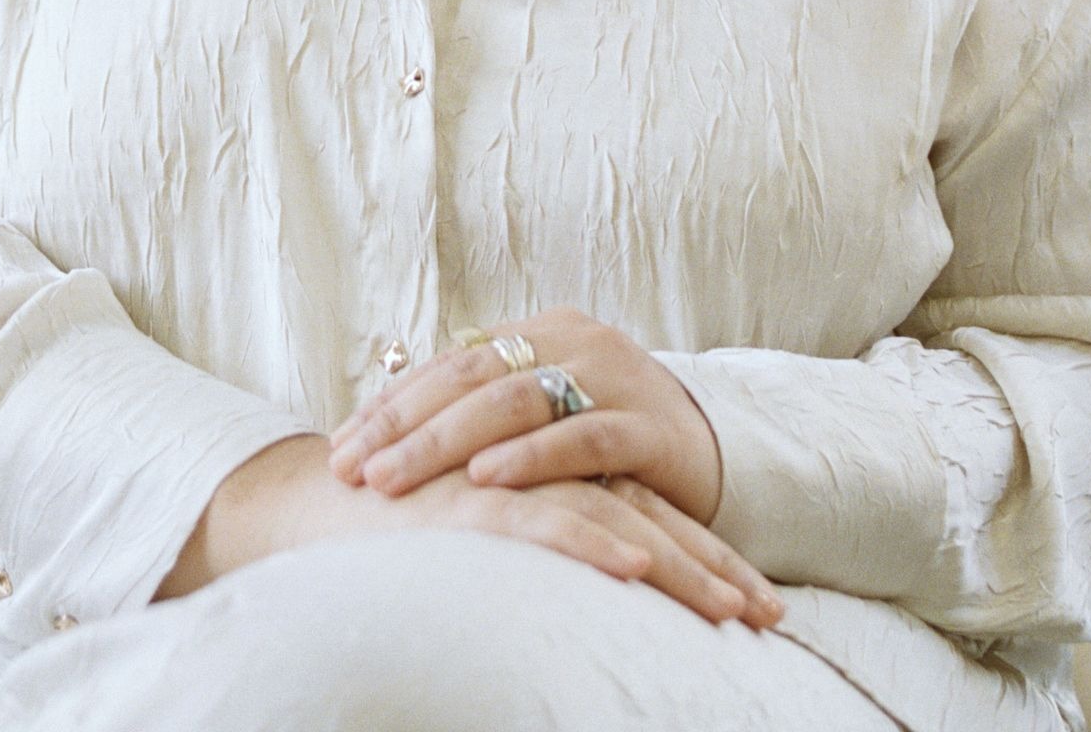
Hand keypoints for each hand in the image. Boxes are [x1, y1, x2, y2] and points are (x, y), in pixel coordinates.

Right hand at [162, 433, 781, 629]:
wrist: (318, 505)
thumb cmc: (400, 530)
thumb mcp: (487, 540)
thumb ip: (542, 541)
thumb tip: (606, 580)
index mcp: (554, 481)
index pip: (647, 515)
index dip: (703, 556)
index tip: (759, 604)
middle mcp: (542, 476)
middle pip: (650, 516)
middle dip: (714, 567)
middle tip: (772, 616)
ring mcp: (511, 483)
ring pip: (618, 521)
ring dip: (682, 568)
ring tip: (736, 613)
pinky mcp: (473, 502)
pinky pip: (547, 520)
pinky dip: (593, 543)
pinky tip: (636, 567)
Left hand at [327, 307, 727, 530]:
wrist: (723, 451)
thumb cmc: (616, 444)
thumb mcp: (549, 418)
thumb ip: (487, 412)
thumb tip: (389, 429)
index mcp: (541, 332)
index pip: (450, 361)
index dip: (392, 403)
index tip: (338, 445)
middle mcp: (573, 341)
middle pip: (471, 377)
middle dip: (402, 425)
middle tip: (348, 467)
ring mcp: (614, 376)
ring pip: (516, 401)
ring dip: (445, 441)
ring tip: (393, 477)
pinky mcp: (650, 425)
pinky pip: (585, 434)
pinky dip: (531, 457)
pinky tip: (486, 478)